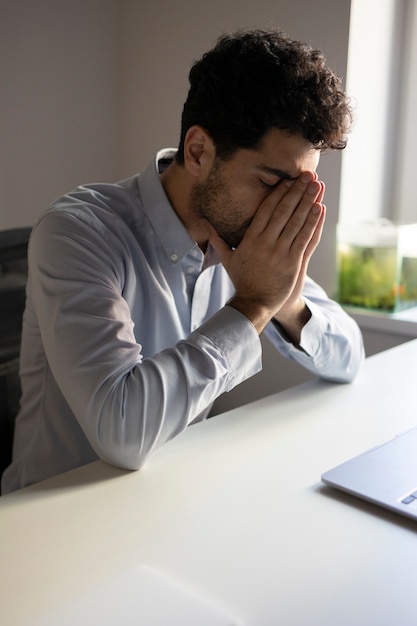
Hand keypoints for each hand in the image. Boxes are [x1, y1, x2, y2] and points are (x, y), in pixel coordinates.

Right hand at [209, 171, 325, 334]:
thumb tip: (204, 225)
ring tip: (317, 186)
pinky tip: (320, 208)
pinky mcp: (293, 263)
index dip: (279, 192)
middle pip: (284, 211)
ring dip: (308, 202)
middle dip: (297, 191)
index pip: (266, 210)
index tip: (289, 179)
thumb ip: (218, 240)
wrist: (254, 304)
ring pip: (296, 222)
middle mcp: (266, 243)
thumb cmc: (242, 280)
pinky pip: (305, 238)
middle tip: (307, 175)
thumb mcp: (227, 259)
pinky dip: (313, 222)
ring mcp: (280, 253)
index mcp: (250, 239)